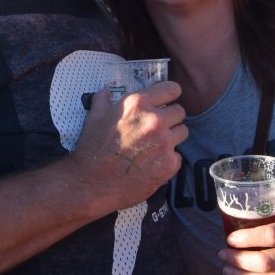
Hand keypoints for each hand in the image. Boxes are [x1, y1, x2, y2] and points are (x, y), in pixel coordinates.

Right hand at [69, 82, 186, 213]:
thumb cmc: (92, 149)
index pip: (172, 89)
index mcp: (138, 104)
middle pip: (180, 112)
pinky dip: (168, 160)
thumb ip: (102, 100)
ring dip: (172, 138)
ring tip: (155, 146)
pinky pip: (178, 156)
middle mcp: (155, 120)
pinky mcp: (169, 164)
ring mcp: (164, 143)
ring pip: (182, 132)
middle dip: (171, 118)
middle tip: (157, 129)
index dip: (171, 95)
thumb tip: (106, 89)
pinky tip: (152, 164)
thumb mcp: (94, 118)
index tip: (167, 101)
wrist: (92, 184)